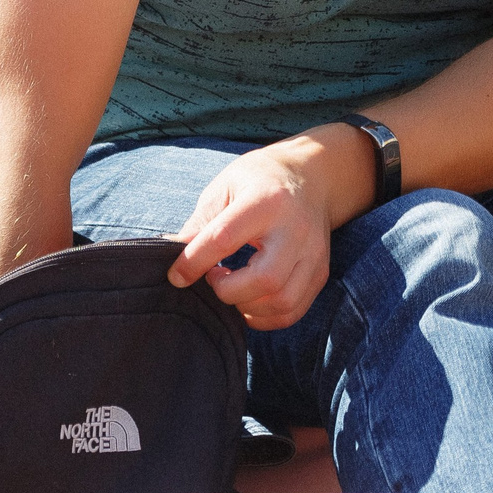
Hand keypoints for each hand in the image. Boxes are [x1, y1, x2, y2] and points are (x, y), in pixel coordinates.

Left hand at [168, 134, 354, 330]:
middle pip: (265, 279)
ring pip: (282, 301)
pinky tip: (248, 300)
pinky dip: (264, 317)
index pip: (225, 238)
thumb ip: (200, 224)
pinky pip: (293, 310)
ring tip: (231, 288)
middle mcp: (296, 229)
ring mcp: (314, 252)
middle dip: (228, 291)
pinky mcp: (320, 271)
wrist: (312, 176)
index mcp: (267, 201)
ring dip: (246, 307)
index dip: (193, 262)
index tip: (176, 276)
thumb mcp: (224, 187)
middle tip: (213, 277)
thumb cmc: (259, 180)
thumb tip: (171, 257)